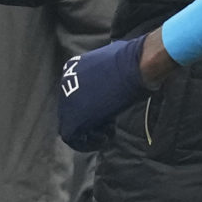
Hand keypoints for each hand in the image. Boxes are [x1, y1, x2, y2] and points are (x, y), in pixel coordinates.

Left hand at [57, 32, 150, 150]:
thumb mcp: (114, 58)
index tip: (109, 106)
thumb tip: (112, 76)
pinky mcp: (75, 119)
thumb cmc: (132, 63)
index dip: (93, 104)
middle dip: (91, 119)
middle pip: (72, 110)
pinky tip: (106, 137)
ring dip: (91, 132)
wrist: (135, 69)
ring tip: (109, 130)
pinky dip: (90, 142)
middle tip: (110, 120)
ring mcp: (68, 102)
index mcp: (72, 68)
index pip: (76, 94)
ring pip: (71, 126)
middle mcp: (66, 84)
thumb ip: (105, 71)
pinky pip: (74, 138)